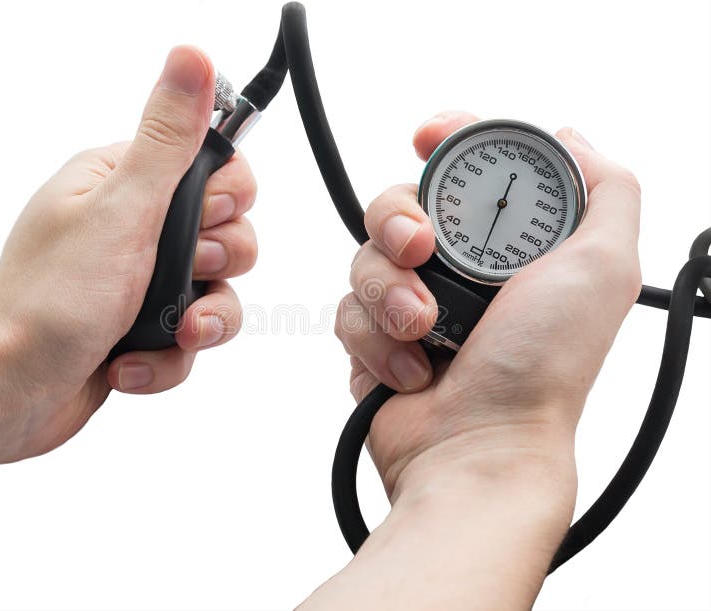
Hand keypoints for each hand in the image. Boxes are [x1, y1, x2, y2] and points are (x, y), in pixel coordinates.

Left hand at [0, 46, 256, 494]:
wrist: (8, 391)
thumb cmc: (49, 301)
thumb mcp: (121, 210)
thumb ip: (167, 142)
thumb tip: (191, 60)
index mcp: (124, 184)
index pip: (214, 168)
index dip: (227, 198)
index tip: (203, 218)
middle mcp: (137, 229)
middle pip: (230, 233)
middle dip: (218, 265)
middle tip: (184, 272)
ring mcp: (142, 282)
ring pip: (219, 292)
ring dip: (201, 321)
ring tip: (171, 333)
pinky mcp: (145, 328)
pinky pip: (192, 339)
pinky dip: (167, 358)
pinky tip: (127, 363)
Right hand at [311, 111, 640, 609]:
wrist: (479, 447)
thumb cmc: (541, 367)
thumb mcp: (603, 266)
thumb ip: (604, 190)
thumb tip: (568, 141)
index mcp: (505, 248)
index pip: (463, 171)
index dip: (443, 142)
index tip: (426, 137)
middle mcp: (456, 272)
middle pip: (396, 205)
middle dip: (397, 220)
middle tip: (418, 250)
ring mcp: (411, 307)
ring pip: (363, 258)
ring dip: (388, 292)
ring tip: (421, 329)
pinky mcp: (374, 341)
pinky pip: (347, 311)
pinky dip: (376, 340)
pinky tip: (412, 373)